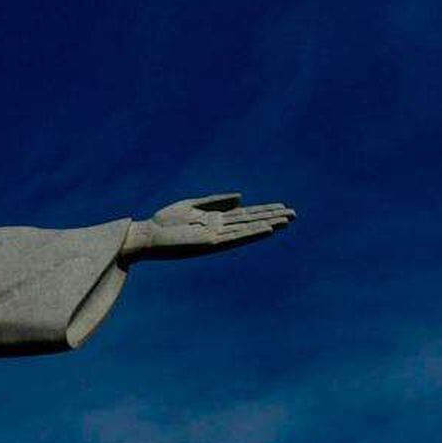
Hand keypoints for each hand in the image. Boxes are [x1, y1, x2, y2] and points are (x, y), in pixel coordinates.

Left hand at [124, 192, 293, 259]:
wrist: (147, 236)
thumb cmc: (165, 222)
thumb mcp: (192, 205)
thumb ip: (216, 201)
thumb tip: (242, 197)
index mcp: (215, 220)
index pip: (245, 215)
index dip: (264, 211)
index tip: (282, 207)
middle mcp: (219, 230)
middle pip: (251, 222)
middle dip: (272, 218)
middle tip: (294, 215)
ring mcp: (216, 238)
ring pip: (247, 230)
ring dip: (267, 225)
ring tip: (286, 221)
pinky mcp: (209, 244)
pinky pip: (234, 238)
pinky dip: (251, 234)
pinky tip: (265, 230)